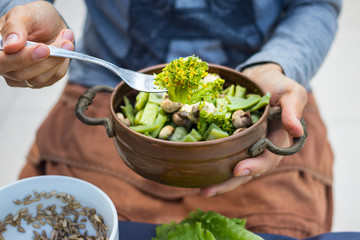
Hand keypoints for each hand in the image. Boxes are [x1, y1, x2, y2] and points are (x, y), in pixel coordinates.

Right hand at [0, 1, 73, 87]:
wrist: (51, 24)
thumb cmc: (35, 18)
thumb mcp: (24, 13)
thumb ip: (14, 27)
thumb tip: (11, 46)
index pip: (1, 61)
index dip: (21, 58)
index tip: (43, 48)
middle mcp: (7, 65)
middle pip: (20, 74)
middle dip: (45, 60)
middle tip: (64, 43)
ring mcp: (23, 75)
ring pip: (39, 79)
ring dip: (57, 59)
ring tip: (65, 40)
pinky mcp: (40, 80)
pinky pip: (52, 78)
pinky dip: (61, 63)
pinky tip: (63, 49)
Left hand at [200, 63, 306, 196]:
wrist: (261, 78)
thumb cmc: (279, 86)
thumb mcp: (291, 93)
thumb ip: (293, 110)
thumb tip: (296, 131)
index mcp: (278, 141)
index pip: (268, 159)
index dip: (255, 166)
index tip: (239, 170)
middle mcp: (261, 148)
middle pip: (247, 170)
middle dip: (229, 182)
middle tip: (208, 190)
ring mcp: (246, 145)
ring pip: (233, 167)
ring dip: (218, 179)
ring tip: (201, 189)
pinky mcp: (232, 139)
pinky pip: (223, 153)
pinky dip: (212, 161)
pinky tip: (196, 169)